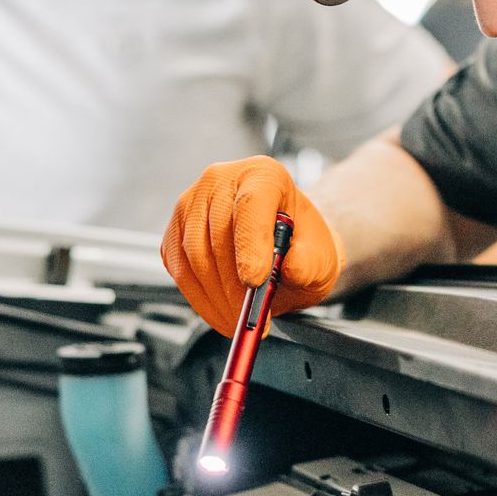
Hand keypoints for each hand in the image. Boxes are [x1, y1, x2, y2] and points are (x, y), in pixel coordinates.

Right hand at [161, 156, 343, 336]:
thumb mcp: (320, 258)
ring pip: (194, 256)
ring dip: (216, 297)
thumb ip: (308, 262)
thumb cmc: (302, 246)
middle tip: (250, 317)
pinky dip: (200, 298)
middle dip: (233, 285)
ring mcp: (192, 204)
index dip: (250, 245)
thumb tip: (290, 268)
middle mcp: (222, 181)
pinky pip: (179, 269)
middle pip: (217, 234)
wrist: (286, 249)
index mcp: (264, 175)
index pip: (250, 205)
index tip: (256, 282)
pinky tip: (221, 312)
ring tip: (239, 320)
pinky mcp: (176, 231)